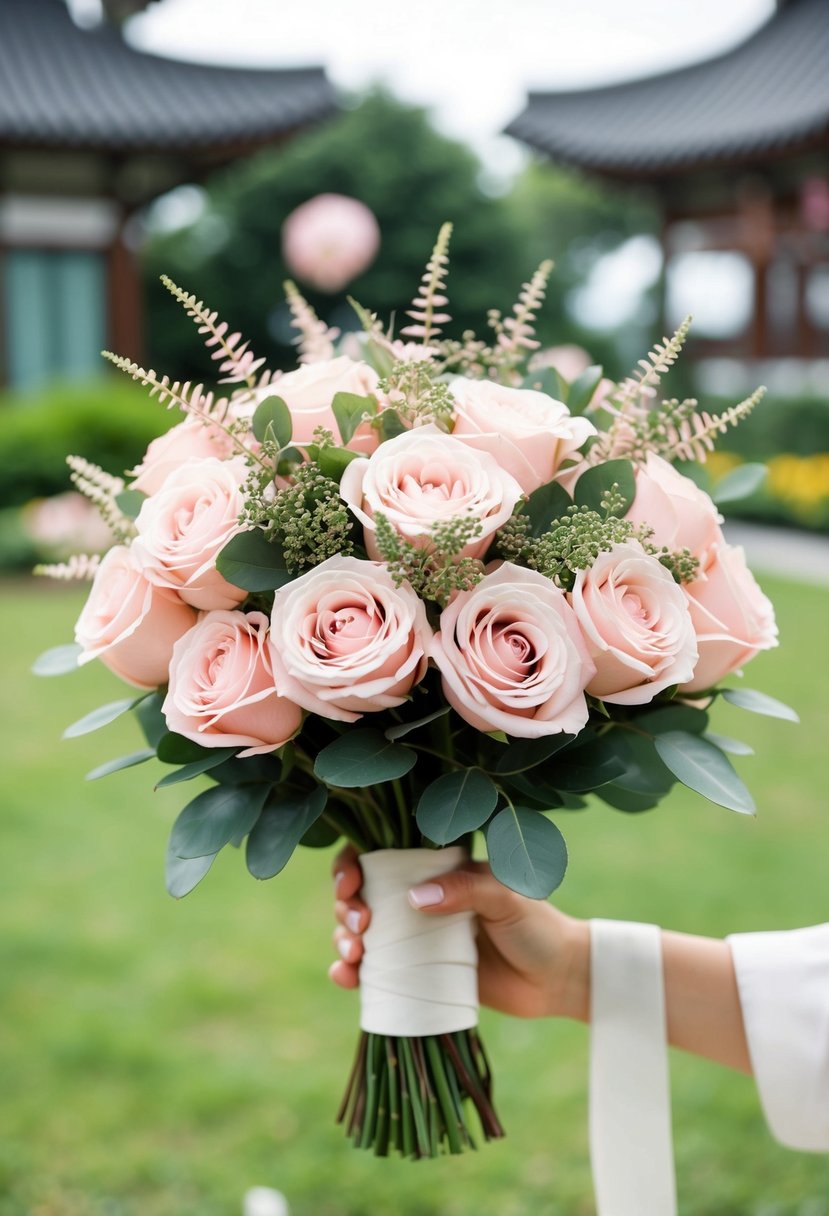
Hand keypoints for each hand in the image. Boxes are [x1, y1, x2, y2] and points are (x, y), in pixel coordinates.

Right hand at [329, 845, 589, 1020]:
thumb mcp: (506, 898)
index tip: (351, 884)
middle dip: (346, 907)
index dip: (352, 864)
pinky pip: (373, 971)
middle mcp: (418, 899)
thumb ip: (466, 890)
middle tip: (362, 926)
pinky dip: (350, 972)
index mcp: (435, 869)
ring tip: (354, 954)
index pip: (380, 854)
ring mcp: (414, 938)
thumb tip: (414, 898)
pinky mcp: (416, 976)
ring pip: (359, 931)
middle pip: (360, 894)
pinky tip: (346, 977)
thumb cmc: (536, 927)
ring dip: (343, 938)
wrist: (556, 980)